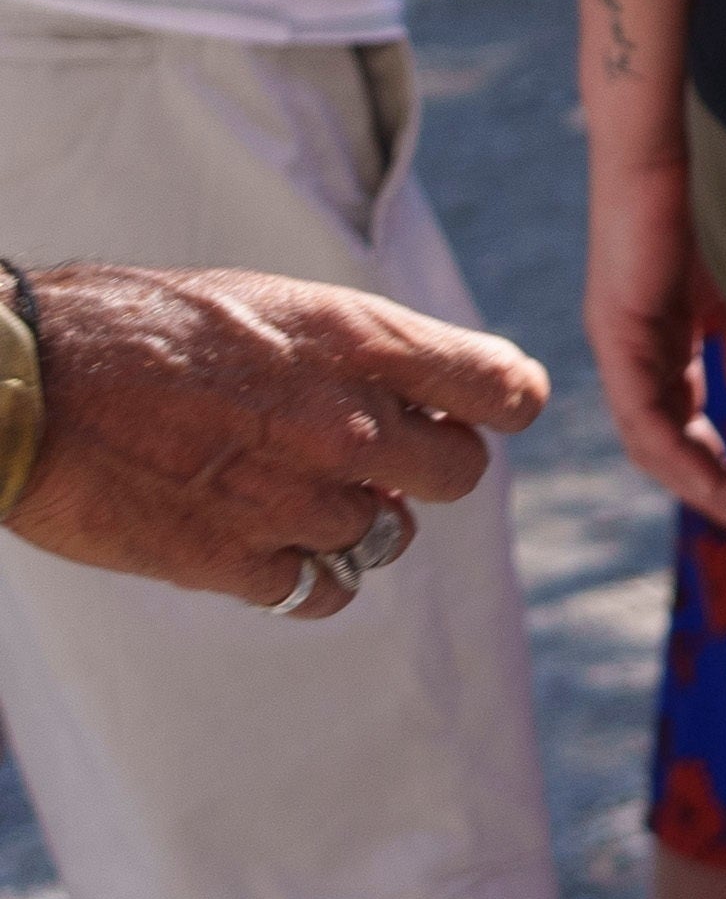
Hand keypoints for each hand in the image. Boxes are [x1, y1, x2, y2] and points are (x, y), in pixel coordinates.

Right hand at [14, 265, 541, 607]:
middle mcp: (349, 424)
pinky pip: (322, 593)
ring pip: (386, 538)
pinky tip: (263, 545)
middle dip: (425, 468)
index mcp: (360, 342)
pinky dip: (305, 579)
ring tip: (286, 490)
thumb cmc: (133, 326)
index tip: (480, 410)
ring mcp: (297, 500)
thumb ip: (353, 353)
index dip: (501, 404)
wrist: (20, 384)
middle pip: (459, 474)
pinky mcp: (237, 564)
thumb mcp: (267, 305)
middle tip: (373, 458)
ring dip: (353, 522)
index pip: (504, 389)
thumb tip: (412, 393)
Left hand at [582, 153, 725, 536]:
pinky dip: (678, 450)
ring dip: (702, 485)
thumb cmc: (722, 196)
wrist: (678, 135)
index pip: (687, 425)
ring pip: (651, 441)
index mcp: (665, 339)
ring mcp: (622, 342)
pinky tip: (717, 472)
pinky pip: (643, 412)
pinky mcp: (618, 329)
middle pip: (667, 445)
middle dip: (718, 491)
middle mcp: (635, 349)